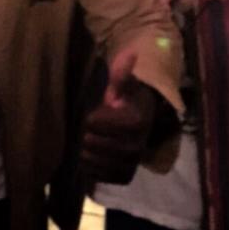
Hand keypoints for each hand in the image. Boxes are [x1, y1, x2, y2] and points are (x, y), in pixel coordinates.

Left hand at [82, 50, 155, 183]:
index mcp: (138, 121)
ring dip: (87, 152)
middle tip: (87, 130)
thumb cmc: (128, 100)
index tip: (93, 114)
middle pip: (98, 144)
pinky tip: (90, 156)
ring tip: (87, 143)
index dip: (94, 119)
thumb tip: (130, 52)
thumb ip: (122, 73)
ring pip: (97, 162)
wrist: (141, 123)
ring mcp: (132, 164)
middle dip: (89, 135)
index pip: (101, 124)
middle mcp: (138, 146)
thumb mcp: (124, 84)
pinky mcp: (125, 177)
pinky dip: (91, 167)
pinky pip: (100, 176)